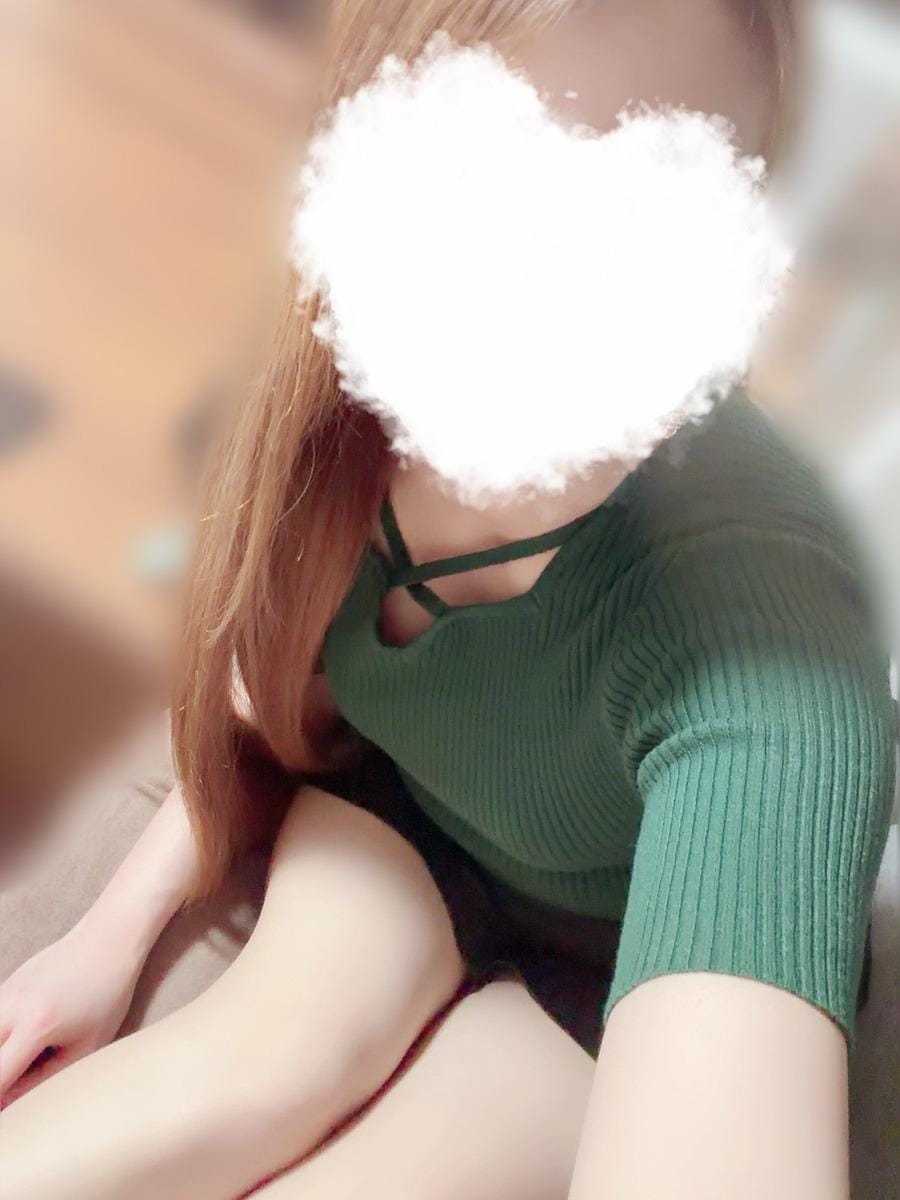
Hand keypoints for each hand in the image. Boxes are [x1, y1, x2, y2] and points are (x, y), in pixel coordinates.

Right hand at [0, 916, 145, 1106]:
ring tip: (26, 1058)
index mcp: (36, 1025)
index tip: (8, 1115)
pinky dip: (3, 1036)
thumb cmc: (107, 993)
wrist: (110, 937)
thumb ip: (46, 1079)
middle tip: (21, 1077)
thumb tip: (11, 1105)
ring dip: (1, 1053)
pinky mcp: (6, 983)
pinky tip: (24, 1040)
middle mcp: (12, 1005)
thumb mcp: (87, 1044)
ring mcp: (5, 991)